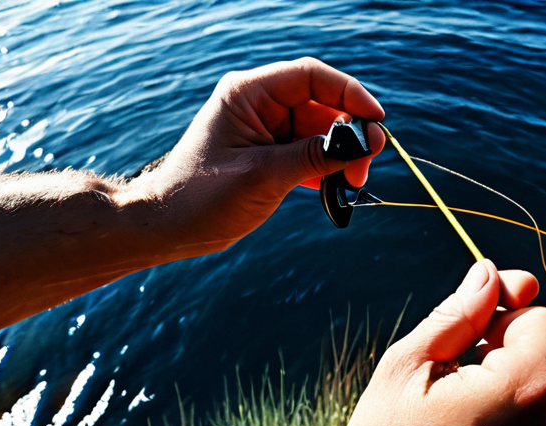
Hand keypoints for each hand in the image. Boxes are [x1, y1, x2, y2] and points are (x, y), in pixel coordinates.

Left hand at [126, 57, 385, 255]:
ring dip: (343, 154)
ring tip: (353, 181)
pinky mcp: (272, 155)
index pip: (311, 77)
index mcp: (248, 94)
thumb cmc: (202, 198)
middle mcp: (260, 105)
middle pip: (323, 105)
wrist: (168, 228)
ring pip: (322, 132)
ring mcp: (267, 131)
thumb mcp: (263, 175)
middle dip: (350, 133)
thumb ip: (316, 156)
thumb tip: (364, 143)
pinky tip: (337, 187)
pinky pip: (312, 153)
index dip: (350, 94)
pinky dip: (329, 168)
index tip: (376, 120)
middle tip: (366, 165)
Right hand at [333, 260, 545, 425]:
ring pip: (540, 376)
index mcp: (526, 391)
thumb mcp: (408, 368)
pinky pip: (540, 409)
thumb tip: (490, 272)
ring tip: (453, 406)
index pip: (544, 318)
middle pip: (544, 347)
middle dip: (500, 344)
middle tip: (448, 374)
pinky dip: (509, 403)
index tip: (470, 327)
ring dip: (502, 374)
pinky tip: (468, 425)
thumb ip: (458, 316)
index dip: (504, 313)